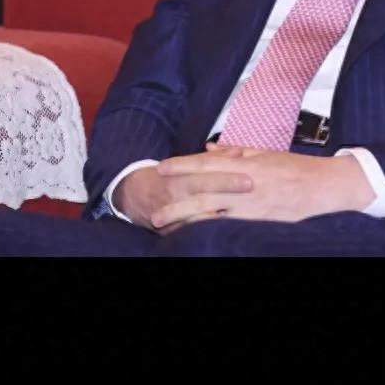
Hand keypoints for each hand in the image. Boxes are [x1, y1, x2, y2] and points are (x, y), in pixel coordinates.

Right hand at [113, 149, 253, 232]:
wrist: (135, 194)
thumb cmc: (170, 175)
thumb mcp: (189, 164)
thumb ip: (215, 159)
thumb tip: (238, 153)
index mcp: (183, 174)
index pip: (205, 170)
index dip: (226, 173)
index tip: (249, 176)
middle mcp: (177, 191)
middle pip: (203, 188)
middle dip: (225, 187)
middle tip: (249, 185)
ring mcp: (171, 211)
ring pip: (194, 214)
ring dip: (215, 213)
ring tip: (238, 213)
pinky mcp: (169, 229)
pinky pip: (186, 232)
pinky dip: (201, 232)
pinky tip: (219, 232)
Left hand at [150, 146, 374, 228]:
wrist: (323, 187)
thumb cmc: (295, 169)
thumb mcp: (264, 154)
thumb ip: (236, 152)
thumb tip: (210, 149)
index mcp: (246, 166)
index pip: (208, 164)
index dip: (183, 165)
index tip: (162, 167)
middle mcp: (244, 187)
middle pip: (204, 193)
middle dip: (177, 200)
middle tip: (154, 208)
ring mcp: (251, 209)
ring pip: (212, 216)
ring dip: (187, 221)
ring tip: (166, 227)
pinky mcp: (258, 225)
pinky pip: (228, 229)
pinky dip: (209, 232)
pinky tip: (195, 237)